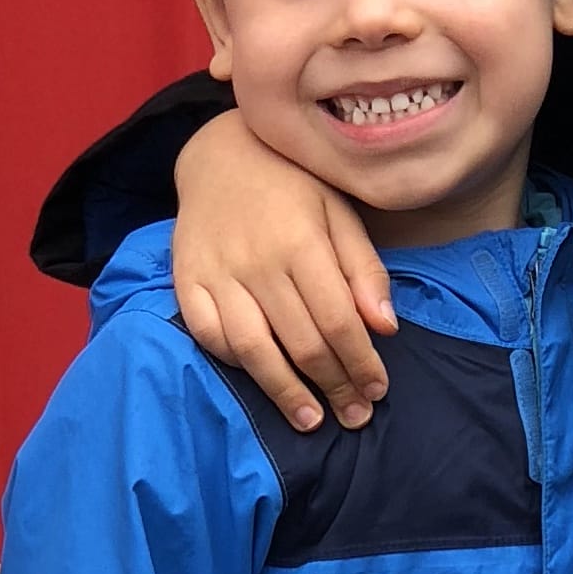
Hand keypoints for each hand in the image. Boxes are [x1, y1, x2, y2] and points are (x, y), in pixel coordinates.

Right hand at [172, 114, 395, 431]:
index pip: (339, 322)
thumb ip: (364, 270)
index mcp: (302, 242)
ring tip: (311, 420)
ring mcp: (217, 273)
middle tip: (355, 416)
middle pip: (302, 342)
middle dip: (334, 386)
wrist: (222, 153)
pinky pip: (209, 335)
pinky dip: (237, 364)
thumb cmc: (293, 184)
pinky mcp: (186, 280)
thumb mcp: (340, 212)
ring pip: (254, 349)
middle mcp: (258, 261)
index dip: (362, 363)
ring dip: (285, 392)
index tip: (378, 390)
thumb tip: (385, 329)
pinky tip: (261, 380)